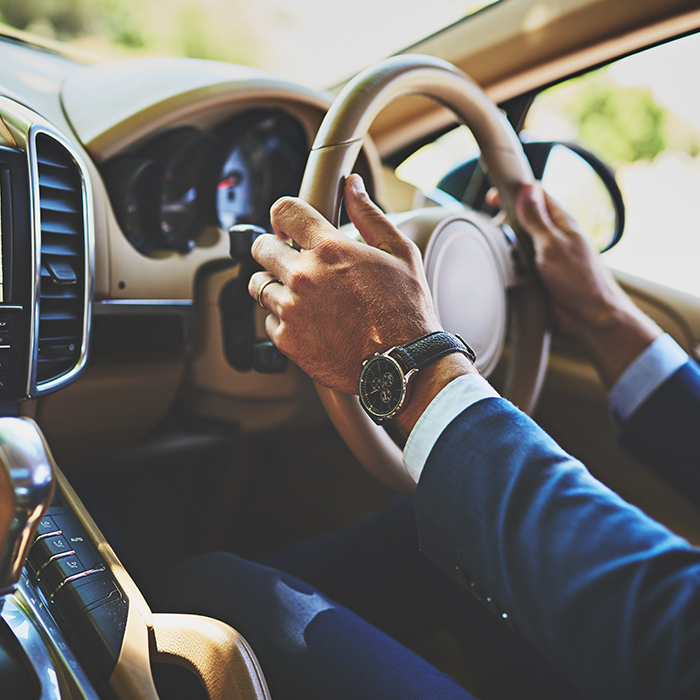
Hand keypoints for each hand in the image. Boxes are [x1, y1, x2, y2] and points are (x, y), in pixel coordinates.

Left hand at [249, 174, 453, 395]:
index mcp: (329, 249)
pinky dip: (283, 320)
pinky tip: (308, 322)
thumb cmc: (406, 309)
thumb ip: (369, 215)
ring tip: (302, 295)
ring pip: (259, 286)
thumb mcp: (399, 253)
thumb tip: (352, 186)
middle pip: (260, 248)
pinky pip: (268, 321)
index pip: (284, 211)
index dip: (283, 215)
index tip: (286, 226)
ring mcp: (292, 310)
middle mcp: (303, 276)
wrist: (404, 363)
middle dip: (273, 250)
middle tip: (291, 261)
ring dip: (276, 285)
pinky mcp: (287, 340)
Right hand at [513, 183, 661, 386]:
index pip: (536, 195)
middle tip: (497, 231)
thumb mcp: (553, 245)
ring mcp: (545, 255)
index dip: (515, 192)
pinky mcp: (539, 274)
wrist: (590, 318)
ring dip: (507, 247)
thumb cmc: (580, 281)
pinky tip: (508, 271)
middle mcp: (553, 236)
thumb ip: (537, 219)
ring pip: (517, 242)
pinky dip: (510, 266)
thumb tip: (527, 188)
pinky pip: (518, 264)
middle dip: (506, 223)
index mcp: (561, 221)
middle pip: (522, 218)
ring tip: (505, 256)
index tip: (493, 198)